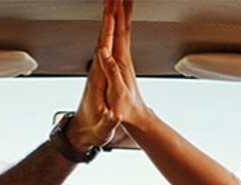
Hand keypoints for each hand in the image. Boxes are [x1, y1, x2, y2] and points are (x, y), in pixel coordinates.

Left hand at [66, 0, 123, 150]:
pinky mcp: (100, 72)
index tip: (112, 15)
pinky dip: (110, 31)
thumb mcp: (103, 128)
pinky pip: (106, 45)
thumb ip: (109, 121)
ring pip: (104, 38)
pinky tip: (113, 23)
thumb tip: (115, 115)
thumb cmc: (93, 130)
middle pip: (103, 37)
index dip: (108, 33)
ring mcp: (97, 70)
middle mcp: (96, 70)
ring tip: (114, 1)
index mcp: (98, 79)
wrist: (81, 133)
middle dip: (109, 16)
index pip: (104, 50)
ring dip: (109, 19)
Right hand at [98, 0, 150, 130]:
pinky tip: (117, 19)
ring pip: (123, 28)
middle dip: (118, 5)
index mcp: (120, 62)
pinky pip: (121, 36)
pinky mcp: (122, 62)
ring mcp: (123, 58)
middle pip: (122, 24)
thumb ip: (112, 73)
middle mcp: (123, 56)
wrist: (137, 117)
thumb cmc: (125, 110)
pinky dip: (119, 24)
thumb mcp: (117, 94)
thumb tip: (104, 53)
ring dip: (120, 11)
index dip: (113, 15)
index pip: (117, 32)